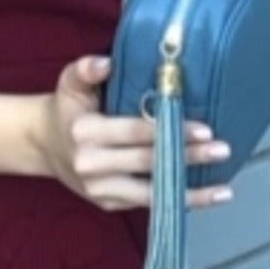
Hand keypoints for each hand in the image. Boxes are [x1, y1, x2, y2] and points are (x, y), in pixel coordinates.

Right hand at [37, 55, 234, 211]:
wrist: (45, 144)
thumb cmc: (68, 107)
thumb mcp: (71, 82)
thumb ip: (87, 69)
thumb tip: (107, 63)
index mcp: (86, 132)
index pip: (135, 133)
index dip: (169, 131)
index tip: (203, 128)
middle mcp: (92, 165)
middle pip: (149, 162)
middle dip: (188, 157)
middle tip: (222, 150)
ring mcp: (100, 190)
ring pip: (152, 195)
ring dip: (190, 193)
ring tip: (224, 188)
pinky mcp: (109, 204)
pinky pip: (148, 204)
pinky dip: (177, 201)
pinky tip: (205, 197)